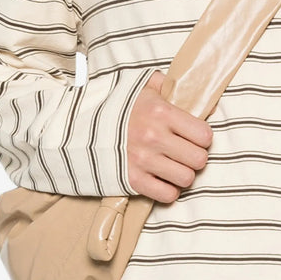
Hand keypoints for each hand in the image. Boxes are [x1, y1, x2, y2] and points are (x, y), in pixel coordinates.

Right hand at [126, 70, 212, 203]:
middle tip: (184, 153)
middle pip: (199, 159)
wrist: (76, 128)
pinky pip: (167, 195)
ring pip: (186, 179)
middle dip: (195, 157)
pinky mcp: (132, 181)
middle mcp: (154, 137)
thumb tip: (187, 88)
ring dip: (182, 174)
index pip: (204, 135)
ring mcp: (143, 161)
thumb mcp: (139, 87)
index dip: (202, 137)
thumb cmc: (114, 107)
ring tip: (173, 166)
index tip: (193, 137)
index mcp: (160, 112)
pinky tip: (161, 179)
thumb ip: (165, 84)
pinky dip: (168, 190)